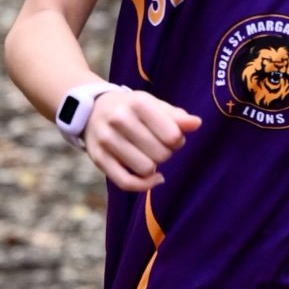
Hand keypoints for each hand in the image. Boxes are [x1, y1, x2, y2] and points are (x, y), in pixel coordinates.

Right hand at [83, 87, 199, 191]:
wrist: (92, 109)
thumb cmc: (131, 108)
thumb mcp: (153, 105)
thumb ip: (176, 116)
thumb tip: (196, 124)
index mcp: (138, 103)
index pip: (172, 135)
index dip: (178, 141)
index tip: (172, 137)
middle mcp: (119, 120)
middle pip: (160, 154)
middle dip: (166, 153)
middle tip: (159, 146)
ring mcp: (106, 140)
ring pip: (145, 169)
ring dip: (154, 167)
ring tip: (149, 156)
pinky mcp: (98, 158)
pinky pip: (126, 182)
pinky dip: (144, 185)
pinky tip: (153, 177)